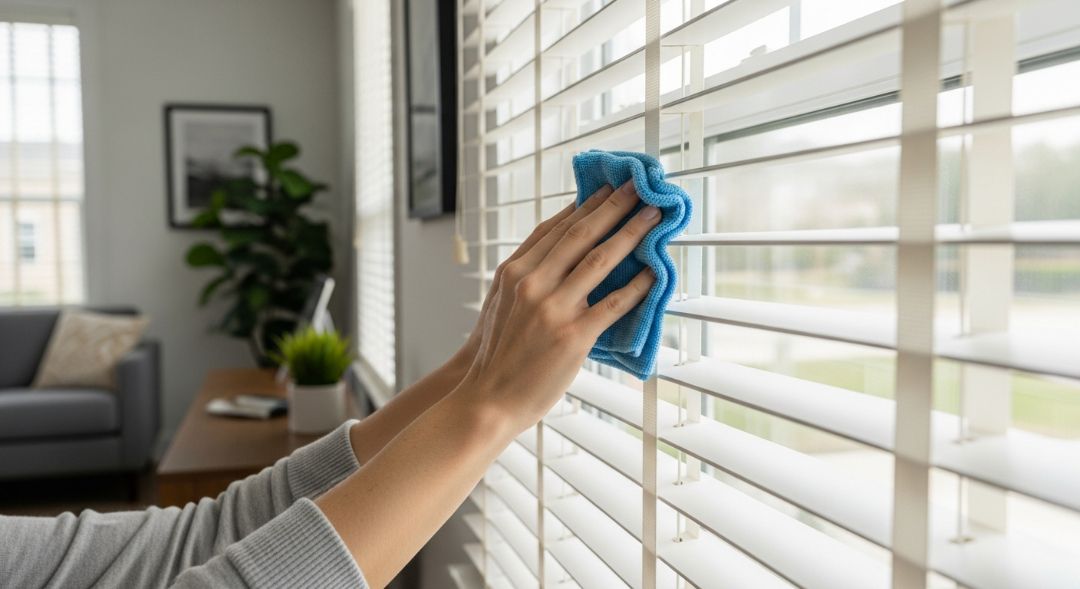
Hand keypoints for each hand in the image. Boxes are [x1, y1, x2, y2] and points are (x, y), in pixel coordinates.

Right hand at [459, 180, 659, 432]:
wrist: (486, 397)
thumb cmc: (495, 352)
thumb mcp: (501, 302)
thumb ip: (527, 274)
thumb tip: (559, 251)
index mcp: (514, 271)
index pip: (555, 227)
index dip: (585, 204)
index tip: (606, 187)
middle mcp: (533, 283)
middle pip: (581, 234)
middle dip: (613, 207)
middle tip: (638, 187)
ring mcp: (553, 309)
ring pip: (601, 260)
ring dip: (632, 234)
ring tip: (653, 217)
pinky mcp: (573, 336)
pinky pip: (614, 303)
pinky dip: (637, 285)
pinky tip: (654, 272)